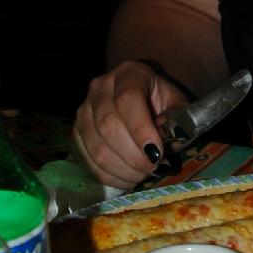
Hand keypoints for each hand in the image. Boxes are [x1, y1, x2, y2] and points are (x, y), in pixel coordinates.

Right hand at [71, 60, 189, 187]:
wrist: (141, 98)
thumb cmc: (161, 102)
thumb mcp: (177, 104)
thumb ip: (177, 119)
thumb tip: (167, 138)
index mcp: (129, 73)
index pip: (128, 99)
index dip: (141, 129)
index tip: (157, 153)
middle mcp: (100, 87)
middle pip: (108, 125)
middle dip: (133, 156)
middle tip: (154, 169)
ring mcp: (83, 110)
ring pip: (96, 147)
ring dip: (122, 169)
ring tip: (143, 175)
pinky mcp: (75, 133)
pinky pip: (87, 160)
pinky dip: (109, 176)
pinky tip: (128, 179)